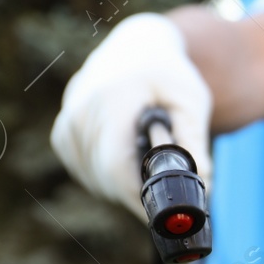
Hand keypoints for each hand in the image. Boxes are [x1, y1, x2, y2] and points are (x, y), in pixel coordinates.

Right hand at [50, 14, 212, 214]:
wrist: (136, 49)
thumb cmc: (169, 76)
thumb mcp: (192, 101)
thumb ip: (195, 141)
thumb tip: (201, 181)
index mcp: (112, 98)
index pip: (115, 165)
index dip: (139, 196)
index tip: (163, 214)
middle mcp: (81, 110)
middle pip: (107, 178)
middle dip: (141, 192)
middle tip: (169, 185)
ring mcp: (67, 123)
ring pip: (97, 181)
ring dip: (125, 184)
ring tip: (147, 156)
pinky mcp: (63, 135)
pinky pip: (87, 174)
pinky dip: (109, 175)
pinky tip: (126, 153)